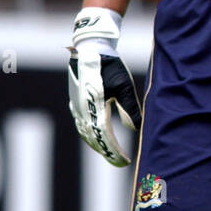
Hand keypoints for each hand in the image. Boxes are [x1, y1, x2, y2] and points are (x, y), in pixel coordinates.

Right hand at [68, 6, 140, 166]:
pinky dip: (90, 136)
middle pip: (94, 140)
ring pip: (86, 134)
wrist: (90, 48)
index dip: (115, 152)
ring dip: (98, 146)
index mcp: (94, 108)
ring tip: (111, 153)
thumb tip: (136, 129)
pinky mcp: (75, 102)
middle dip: (107, 153)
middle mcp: (82, 111)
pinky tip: (96, 138)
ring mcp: (76, 107)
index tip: (126, 161)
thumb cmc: (109, 66)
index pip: (106, 138)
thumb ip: (129, 109)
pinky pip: (81, 126)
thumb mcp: (124, 87)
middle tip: (120, 162)